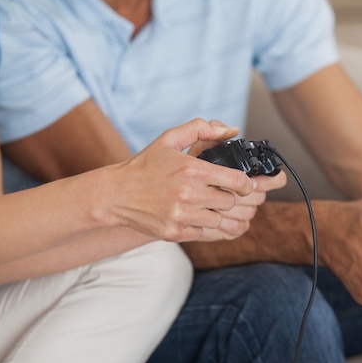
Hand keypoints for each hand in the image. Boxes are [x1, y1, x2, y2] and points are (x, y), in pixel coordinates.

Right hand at [106, 118, 256, 241]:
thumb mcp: (170, 139)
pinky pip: (204, 233)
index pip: (237, 181)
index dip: (246, 184)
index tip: (243, 185)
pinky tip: (193, 215)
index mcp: (192, 169)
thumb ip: (201, 129)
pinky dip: (203, 226)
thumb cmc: (145, 165)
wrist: (116, 194)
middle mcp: (189, 194)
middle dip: (229, 198)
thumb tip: (232, 130)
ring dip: (216, 213)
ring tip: (205, 205)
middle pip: (230, 202)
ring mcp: (182, 215)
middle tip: (220, 193)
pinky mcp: (175, 233)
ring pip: (220, 220)